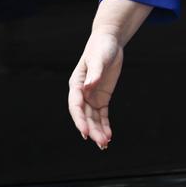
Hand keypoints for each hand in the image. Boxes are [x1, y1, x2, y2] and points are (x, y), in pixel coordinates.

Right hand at [68, 30, 123, 149]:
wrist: (109, 42)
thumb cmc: (101, 47)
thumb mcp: (99, 58)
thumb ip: (94, 73)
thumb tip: (88, 87)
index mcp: (76, 84)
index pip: (75, 106)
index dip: (79, 120)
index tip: (86, 132)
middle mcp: (82, 93)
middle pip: (85, 116)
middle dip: (92, 130)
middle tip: (101, 142)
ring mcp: (92, 96)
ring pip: (93, 118)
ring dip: (98, 131)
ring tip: (105, 144)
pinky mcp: (102, 97)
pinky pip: (102, 115)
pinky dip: (105, 125)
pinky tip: (109, 136)